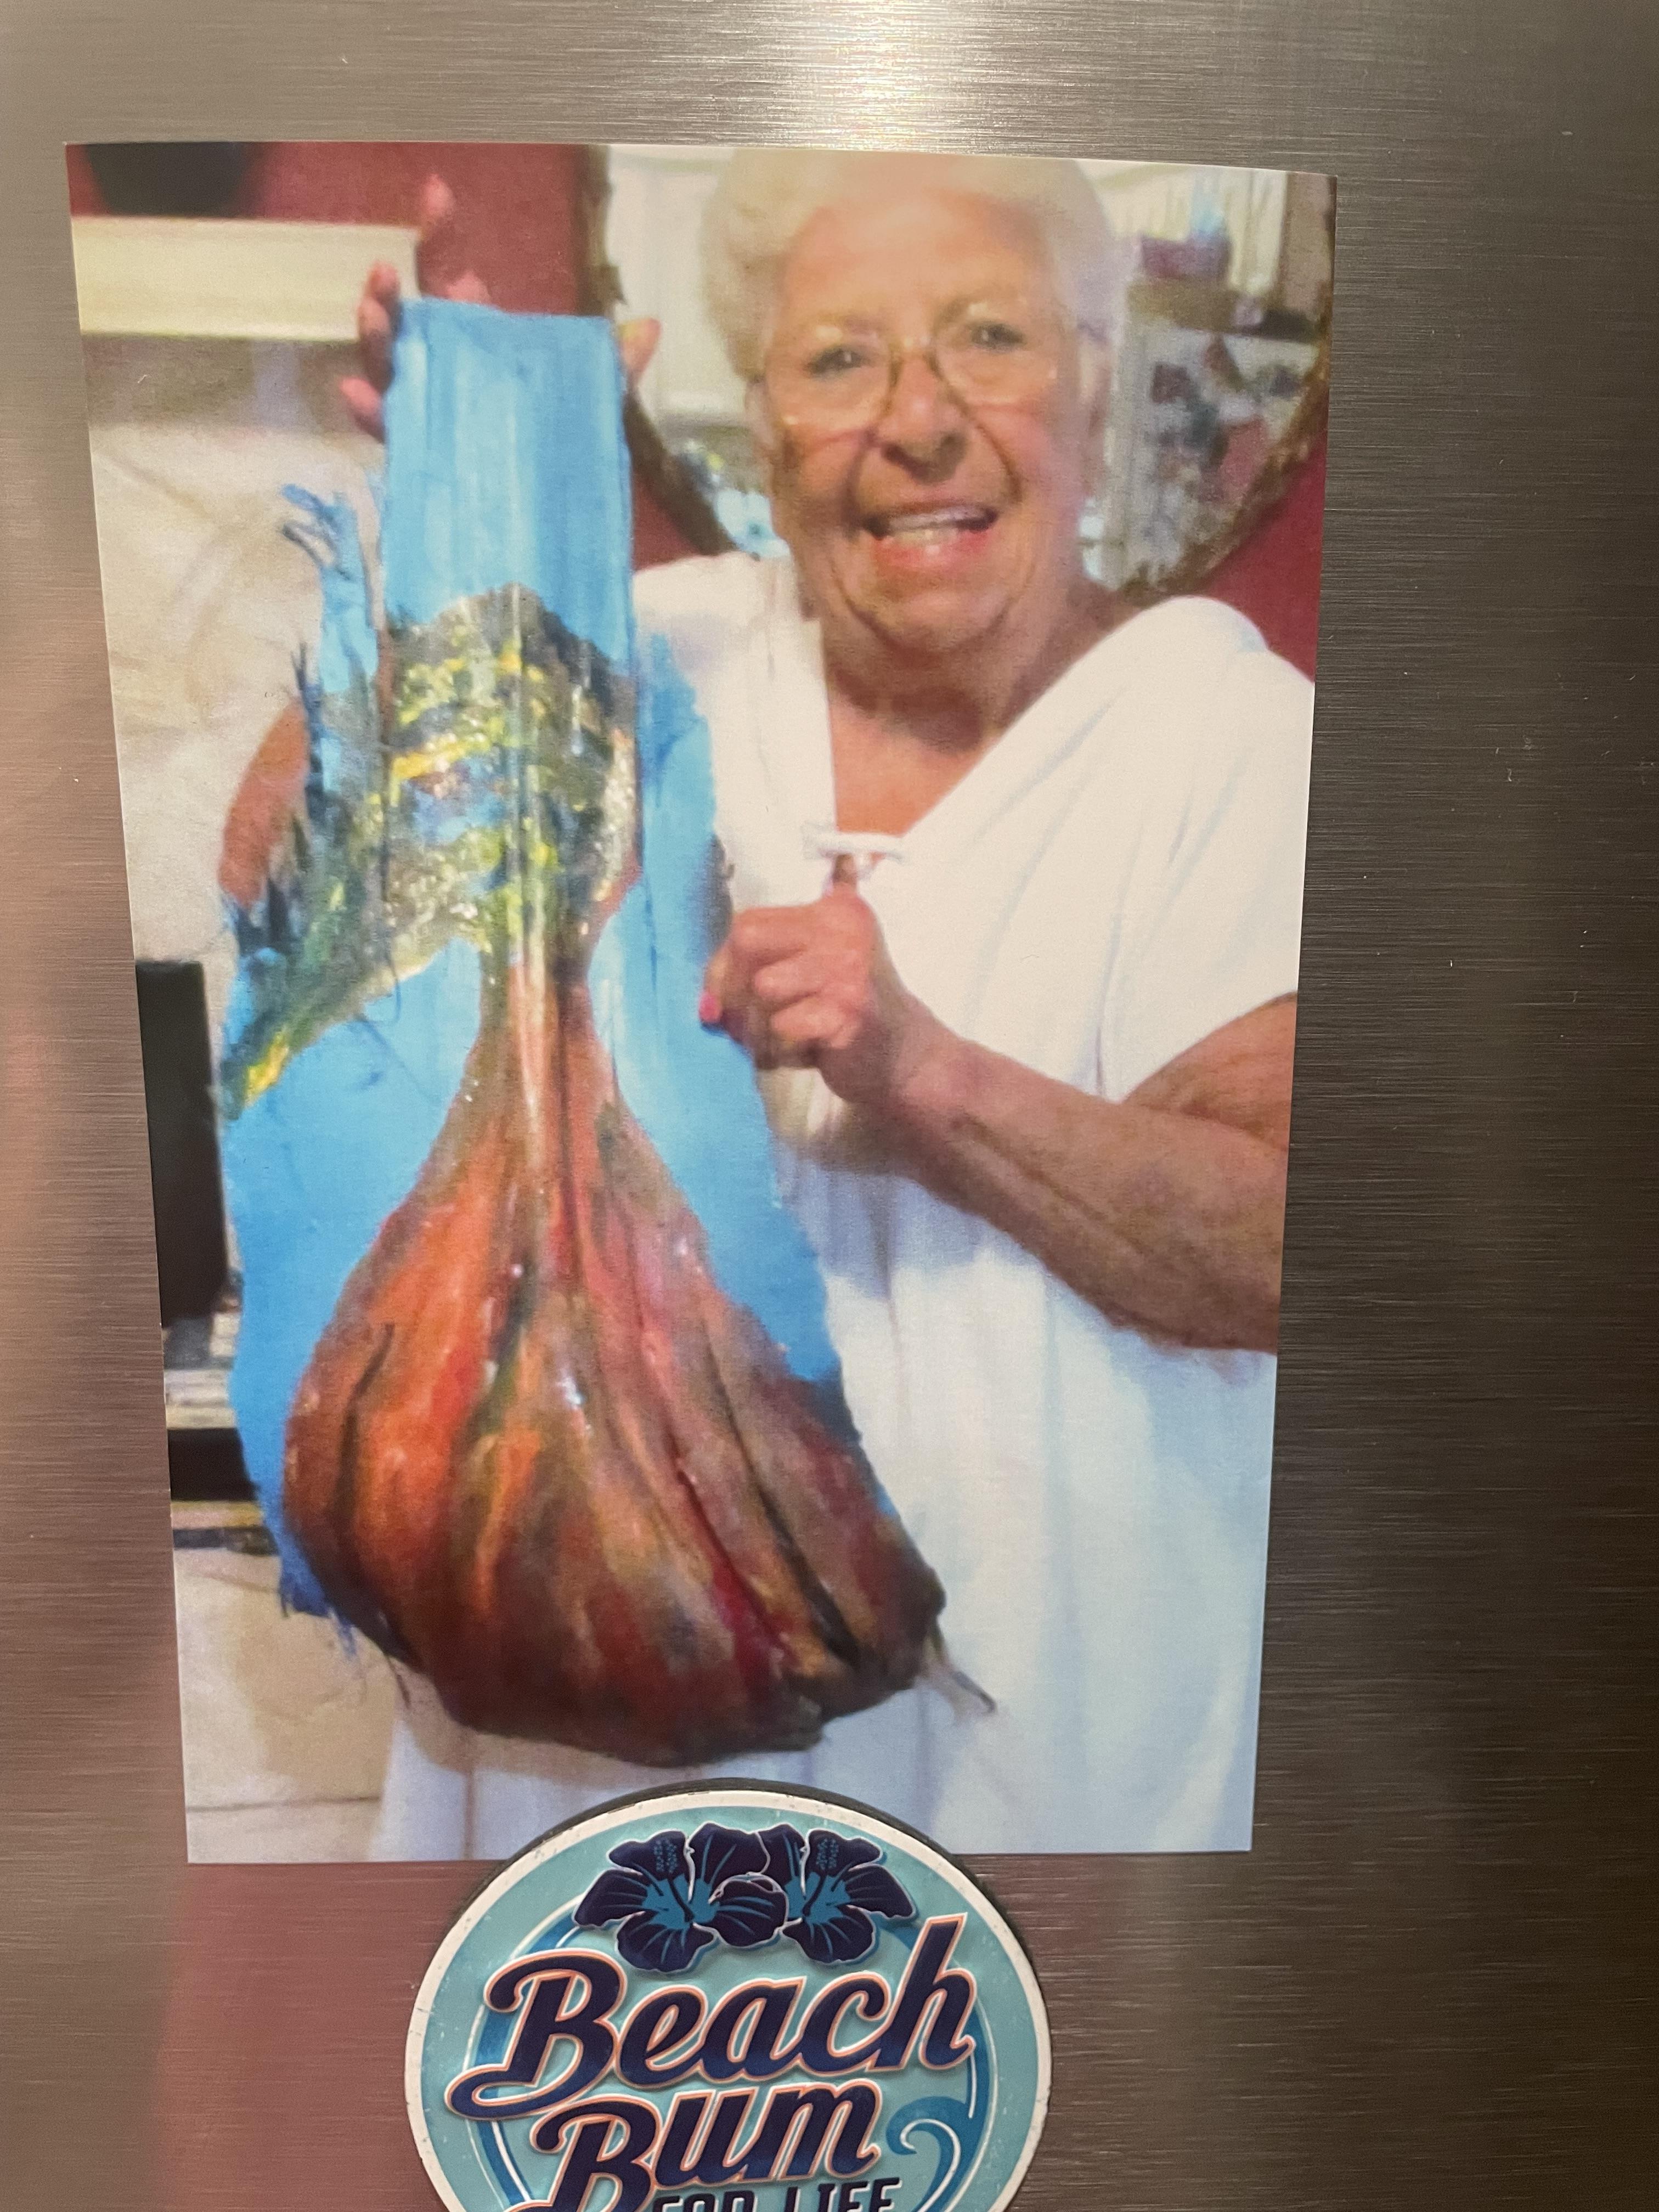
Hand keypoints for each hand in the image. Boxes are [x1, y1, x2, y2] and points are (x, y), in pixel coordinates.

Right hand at [339, 173, 661, 440]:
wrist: (555, 521)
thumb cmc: (563, 449)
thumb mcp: (593, 404)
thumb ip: (613, 368)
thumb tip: (651, 327)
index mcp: (477, 343)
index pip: (446, 280)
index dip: (437, 236)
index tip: (437, 194)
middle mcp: (444, 369)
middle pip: (407, 322)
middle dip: (390, 293)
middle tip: (384, 270)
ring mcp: (428, 411)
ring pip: (388, 368)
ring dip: (375, 337)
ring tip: (372, 313)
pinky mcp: (421, 456)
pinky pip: (388, 430)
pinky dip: (369, 411)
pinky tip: (354, 391)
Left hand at [700, 865, 951, 1114]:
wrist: (904, 1059)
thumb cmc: (844, 1014)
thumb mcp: (812, 970)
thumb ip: (763, 964)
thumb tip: (704, 1003)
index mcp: (834, 910)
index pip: (748, 922)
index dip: (723, 965)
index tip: (725, 1000)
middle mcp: (843, 929)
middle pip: (747, 942)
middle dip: (732, 991)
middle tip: (743, 1025)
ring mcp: (848, 968)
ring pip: (760, 989)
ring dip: (757, 1028)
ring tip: (781, 1043)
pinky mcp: (847, 1011)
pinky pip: (781, 1027)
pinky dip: (781, 1051)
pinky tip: (804, 1055)